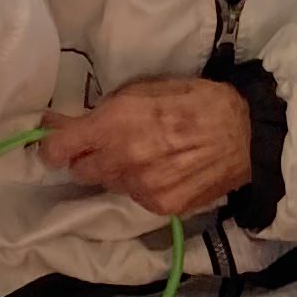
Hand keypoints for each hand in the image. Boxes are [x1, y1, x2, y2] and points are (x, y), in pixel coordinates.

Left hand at [42, 74, 253, 217]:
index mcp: (114, 123)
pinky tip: (164, 171)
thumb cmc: (195, 100)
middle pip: (80, 172)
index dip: (52, 147)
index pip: (60, 148)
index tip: (54, 145)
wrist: (245, 134)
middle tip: (108, 146)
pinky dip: (142, 186)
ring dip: (117, 173)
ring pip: (110, 185)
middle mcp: (122, 160)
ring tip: (145, 156)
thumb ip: (104, 110)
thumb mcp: (144, 89)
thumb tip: (66, 122)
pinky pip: (135, 198)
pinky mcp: (160, 206)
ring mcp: (141, 187)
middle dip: (88, 159)